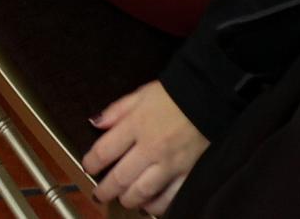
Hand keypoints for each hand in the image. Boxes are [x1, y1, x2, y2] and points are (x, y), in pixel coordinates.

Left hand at [81, 81, 208, 214]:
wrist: (211, 97)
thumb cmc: (174, 95)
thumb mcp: (141, 94)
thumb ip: (116, 110)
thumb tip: (94, 123)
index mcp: (136, 125)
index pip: (104, 151)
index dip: (91, 163)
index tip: (88, 168)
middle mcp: (151, 147)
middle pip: (120, 177)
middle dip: (106, 189)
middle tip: (100, 194)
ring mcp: (171, 164)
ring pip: (143, 191)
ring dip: (128, 199)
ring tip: (123, 199)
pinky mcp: (189, 173)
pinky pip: (170, 197)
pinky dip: (157, 205)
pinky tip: (149, 205)